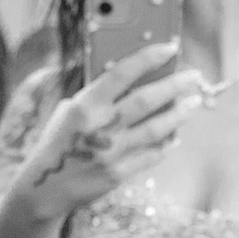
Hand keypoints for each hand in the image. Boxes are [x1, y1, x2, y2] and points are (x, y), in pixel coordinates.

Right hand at [14, 45, 205, 222]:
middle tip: (194, 77)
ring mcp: (111, 153)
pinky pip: (150, 156)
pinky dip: (166, 145)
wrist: (44, 189)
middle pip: (146, 100)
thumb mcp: (69, 111)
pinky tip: (175, 137)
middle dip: (175, 85)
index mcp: (84, 105)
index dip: (149, 58)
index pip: (122, 72)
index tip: (170, 48)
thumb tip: (133, 77)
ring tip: (194, 102)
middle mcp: (100, 127)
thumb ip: (97, 96)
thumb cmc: (59, 142)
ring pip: (155, 129)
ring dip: (179, 114)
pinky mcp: (117, 175)